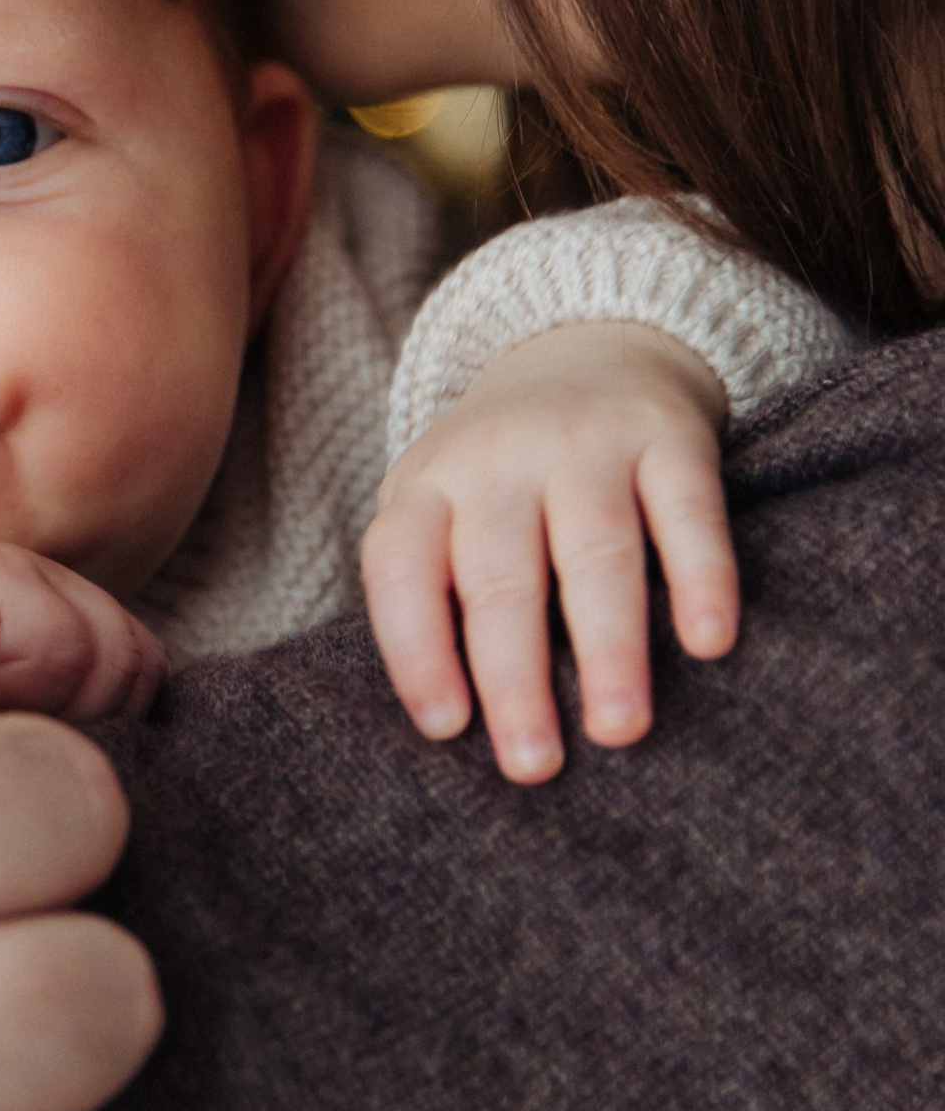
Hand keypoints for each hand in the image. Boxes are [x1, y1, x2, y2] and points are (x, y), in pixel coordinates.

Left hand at [363, 322, 739, 785]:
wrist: (586, 345)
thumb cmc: (502, 476)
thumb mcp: (444, 510)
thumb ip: (442, 595)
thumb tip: (464, 733)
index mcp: (427, 487)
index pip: (402, 568)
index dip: (416, 649)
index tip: (447, 728)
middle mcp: (498, 460)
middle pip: (499, 575)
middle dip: (515, 676)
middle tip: (534, 764)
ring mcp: (583, 442)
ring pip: (593, 550)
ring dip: (608, 646)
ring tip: (619, 730)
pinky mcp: (669, 435)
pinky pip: (686, 511)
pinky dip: (700, 577)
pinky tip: (708, 642)